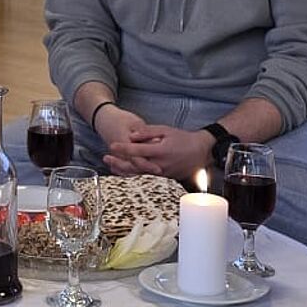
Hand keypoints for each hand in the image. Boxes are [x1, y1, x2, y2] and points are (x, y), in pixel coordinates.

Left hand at [96, 107, 211, 180]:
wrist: (200, 153)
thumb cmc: (184, 139)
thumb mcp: (166, 130)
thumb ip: (148, 132)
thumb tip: (133, 135)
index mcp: (161, 151)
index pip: (138, 150)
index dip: (123, 148)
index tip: (112, 145)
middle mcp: (160, 164)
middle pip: (135, 165)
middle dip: (119, 162)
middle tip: (106, 157)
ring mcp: (161, 172)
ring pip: (138, 172)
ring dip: (123, 168)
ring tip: (111, 164)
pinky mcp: (163, 176)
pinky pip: (145, 175)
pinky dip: (133, 172)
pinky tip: (123, 170)